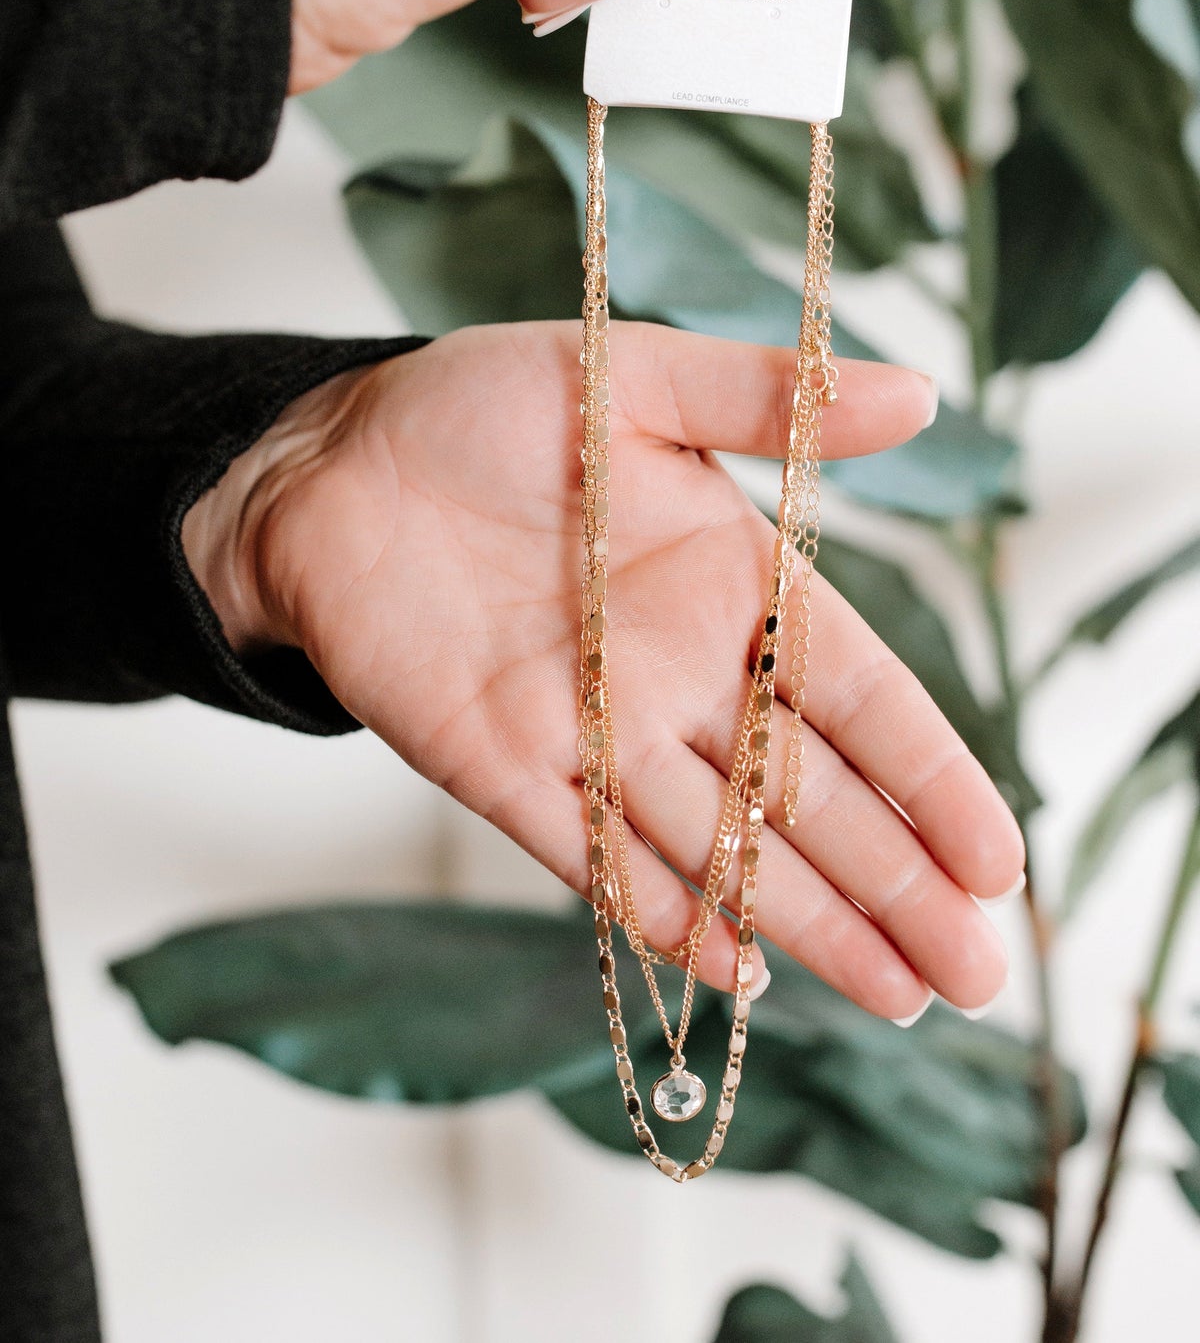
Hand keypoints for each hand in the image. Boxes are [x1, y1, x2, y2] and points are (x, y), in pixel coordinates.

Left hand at [183, 322, 1023, 1022]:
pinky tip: (740, 972)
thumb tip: (923, 396)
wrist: (333, 462)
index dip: (930, 774)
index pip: (857, 694)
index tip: (1000, 860)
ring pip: (723, 846)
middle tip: (979, 977)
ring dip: (810, 923)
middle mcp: (680, 672)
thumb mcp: (633, 380)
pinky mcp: (508, 771)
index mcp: (730, 579)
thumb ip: (763, 399)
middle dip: (898, 884)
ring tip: (900, 997)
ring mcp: (597, 730)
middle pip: (809, 794)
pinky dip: (666, 917)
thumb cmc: (480, 407)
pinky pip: (599, 860)